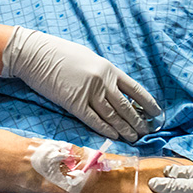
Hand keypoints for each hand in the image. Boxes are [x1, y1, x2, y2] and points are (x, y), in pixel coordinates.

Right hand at [1, 26, 161, 141]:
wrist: (36, 54)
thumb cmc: (61, 54)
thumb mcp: (90, 59)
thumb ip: (104, 74)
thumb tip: (116, 89)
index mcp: (109, 69)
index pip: (135, 89)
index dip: (147, 103)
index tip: (156, 113)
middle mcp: (103, 81)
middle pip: (126, 106)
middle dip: (137, 121)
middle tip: (146, 132)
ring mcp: (89, 93)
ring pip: (112, 116)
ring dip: (125, 129)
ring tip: (134, 138)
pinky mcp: (74, 103)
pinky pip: (93, 120)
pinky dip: (105, 129)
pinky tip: (114, 136)